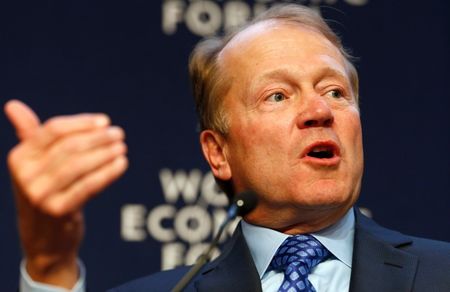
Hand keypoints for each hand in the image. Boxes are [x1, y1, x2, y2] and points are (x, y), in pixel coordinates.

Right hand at [5, 100, 127, 287]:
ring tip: (122, 147)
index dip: (82, 123)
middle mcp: (25, 176)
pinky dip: (108, 173)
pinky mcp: (59, 211)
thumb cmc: (43, 190)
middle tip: (118, 134)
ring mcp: (41, 195)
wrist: (43, 237)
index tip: (105, 121)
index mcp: (19, 157)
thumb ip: (29, 134)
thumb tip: (12, 105)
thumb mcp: (33, 164)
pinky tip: (121, 164)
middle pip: (70, 146)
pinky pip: (89, 186)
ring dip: (106, 153)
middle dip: (99, 138)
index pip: (54, 130)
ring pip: (81, 165)